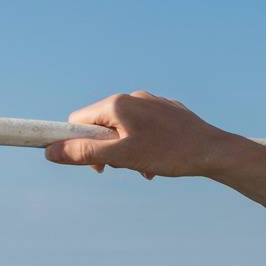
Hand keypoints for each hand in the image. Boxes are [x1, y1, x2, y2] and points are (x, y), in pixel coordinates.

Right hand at [43, 91, 236, 179]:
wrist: (215, 151)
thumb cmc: (169, 152)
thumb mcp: (121, 156)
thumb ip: (84, 153)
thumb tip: (50, 151)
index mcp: (118, 104)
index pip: (78, 120)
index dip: (77, 143)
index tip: (89, 163)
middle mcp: (135, 97)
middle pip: (101, 126)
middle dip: (105, 150)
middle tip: (120, 167)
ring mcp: (154, 104)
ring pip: (124, 130)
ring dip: (125, 152)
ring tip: (143, 167)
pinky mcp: (169, 113)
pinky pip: (144, 130)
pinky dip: (143, 147)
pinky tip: (157, 162)